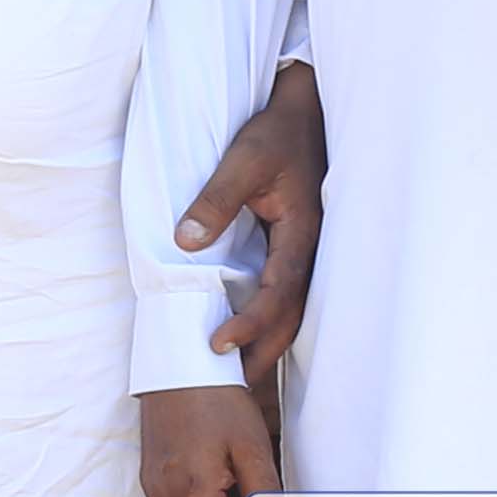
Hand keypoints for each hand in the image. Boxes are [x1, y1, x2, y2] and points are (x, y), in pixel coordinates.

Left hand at [178, 62, 327, 369]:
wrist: (304, 111)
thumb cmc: (276, 132)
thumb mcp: (244, 157)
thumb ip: (216, 199)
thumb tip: (185, 243)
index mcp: (303, 231)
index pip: (279, 292)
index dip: (251, 323)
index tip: (218, 345)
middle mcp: (311, 247)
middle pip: (292, 314)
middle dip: (263, 351)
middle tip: (230, 385)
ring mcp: (306, 248)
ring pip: (292, 307)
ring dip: (266, 339)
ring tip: (236, 370)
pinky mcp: (295, 245)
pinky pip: (285, 290)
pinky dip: (268, 316)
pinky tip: (245, 331)